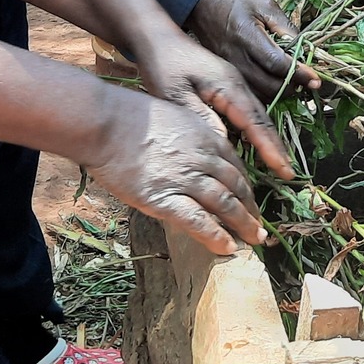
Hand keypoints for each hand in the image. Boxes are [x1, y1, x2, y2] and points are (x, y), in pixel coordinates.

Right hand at [75, 86, 267, 253]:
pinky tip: (228, 248)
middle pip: (236, 186)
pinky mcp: (165, 198)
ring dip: (243, 224)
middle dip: (251, 208)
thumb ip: (188, 136)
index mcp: (205, 136)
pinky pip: (198, 221)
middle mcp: (202, 158)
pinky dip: (216, 236)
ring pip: (225, 204)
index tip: (250, 199)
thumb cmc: (128, 117)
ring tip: (255, 239)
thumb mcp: (172, 116)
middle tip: (259, 226)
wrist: (103, 122)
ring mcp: (185, 179)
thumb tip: (191, 153)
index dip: (245, 186)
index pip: (235, 165)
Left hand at [128, 25, 296, 177]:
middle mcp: (237, 84)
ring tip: (279, 164)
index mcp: (228, 86)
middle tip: (289, 174)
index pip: (254, 122)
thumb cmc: (163, 65)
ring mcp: (234, 84)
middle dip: (276, 146)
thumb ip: (200, 117)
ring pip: (257, 115)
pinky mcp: (227, 86)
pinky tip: (257, 144)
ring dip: (268, 138)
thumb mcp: (175, 94)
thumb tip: (224, 144)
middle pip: (262, 119)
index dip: (270, 147)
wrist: (157, 37)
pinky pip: (247, 110)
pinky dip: (256, 129)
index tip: (284, 169)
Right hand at [186, 0, 316, 100]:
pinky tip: (274, 84)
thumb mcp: (264, 5)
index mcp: (247, 35)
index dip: (298, 73)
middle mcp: (236, 56)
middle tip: (306, 81)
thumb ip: (285, 26)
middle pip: (269, 85)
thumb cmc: (236, 2)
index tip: (315, 78)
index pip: (276, 63)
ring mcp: (229, 68)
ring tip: (292, 82)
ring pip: (259, 94)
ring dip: (279, 93)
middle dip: (292, 86)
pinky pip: (249, 92)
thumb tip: (303, 49)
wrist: (201, 6)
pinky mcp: (226, 73)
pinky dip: (265, 93)